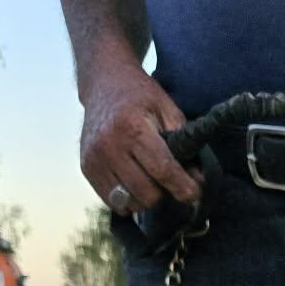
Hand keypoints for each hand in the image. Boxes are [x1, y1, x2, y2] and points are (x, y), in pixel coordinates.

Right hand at [79, 57, 200, 213]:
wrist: (103, 82)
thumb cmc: (140, 96)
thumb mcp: (167, 110)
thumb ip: (184, 144)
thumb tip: (198, 180)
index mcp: (133, 127)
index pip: (162, 169)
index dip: (182, 187)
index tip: (194, 194)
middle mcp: (110, 144)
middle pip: (146, 193)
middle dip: (164, 192)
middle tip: (169, 181)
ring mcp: (95, 158)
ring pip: (129, 202)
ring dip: (145, 197)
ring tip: (150, 180)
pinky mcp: (86, 167)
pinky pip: (112, 201)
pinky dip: (128, 198)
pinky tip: (133, 182)